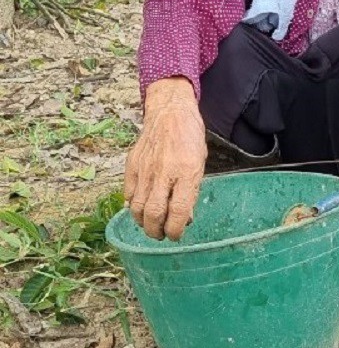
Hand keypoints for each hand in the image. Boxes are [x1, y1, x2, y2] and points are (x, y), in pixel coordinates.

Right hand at [124, 77, 206, 239]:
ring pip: (138, 208)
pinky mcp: (132, 165)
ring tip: (151, 226)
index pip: (179, 211)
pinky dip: (133, 206)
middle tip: (161, 235)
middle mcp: (164, 172)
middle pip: (154, 214)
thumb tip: (185, 217)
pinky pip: (129, 195)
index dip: (177, 229)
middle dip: (157, 232)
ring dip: (144, 223)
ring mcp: (145, 169)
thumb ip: (191, 189)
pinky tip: (140, 208)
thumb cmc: (190, 137)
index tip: (177, 234)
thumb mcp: (200, 162)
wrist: (170, 111)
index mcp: (187, 171)